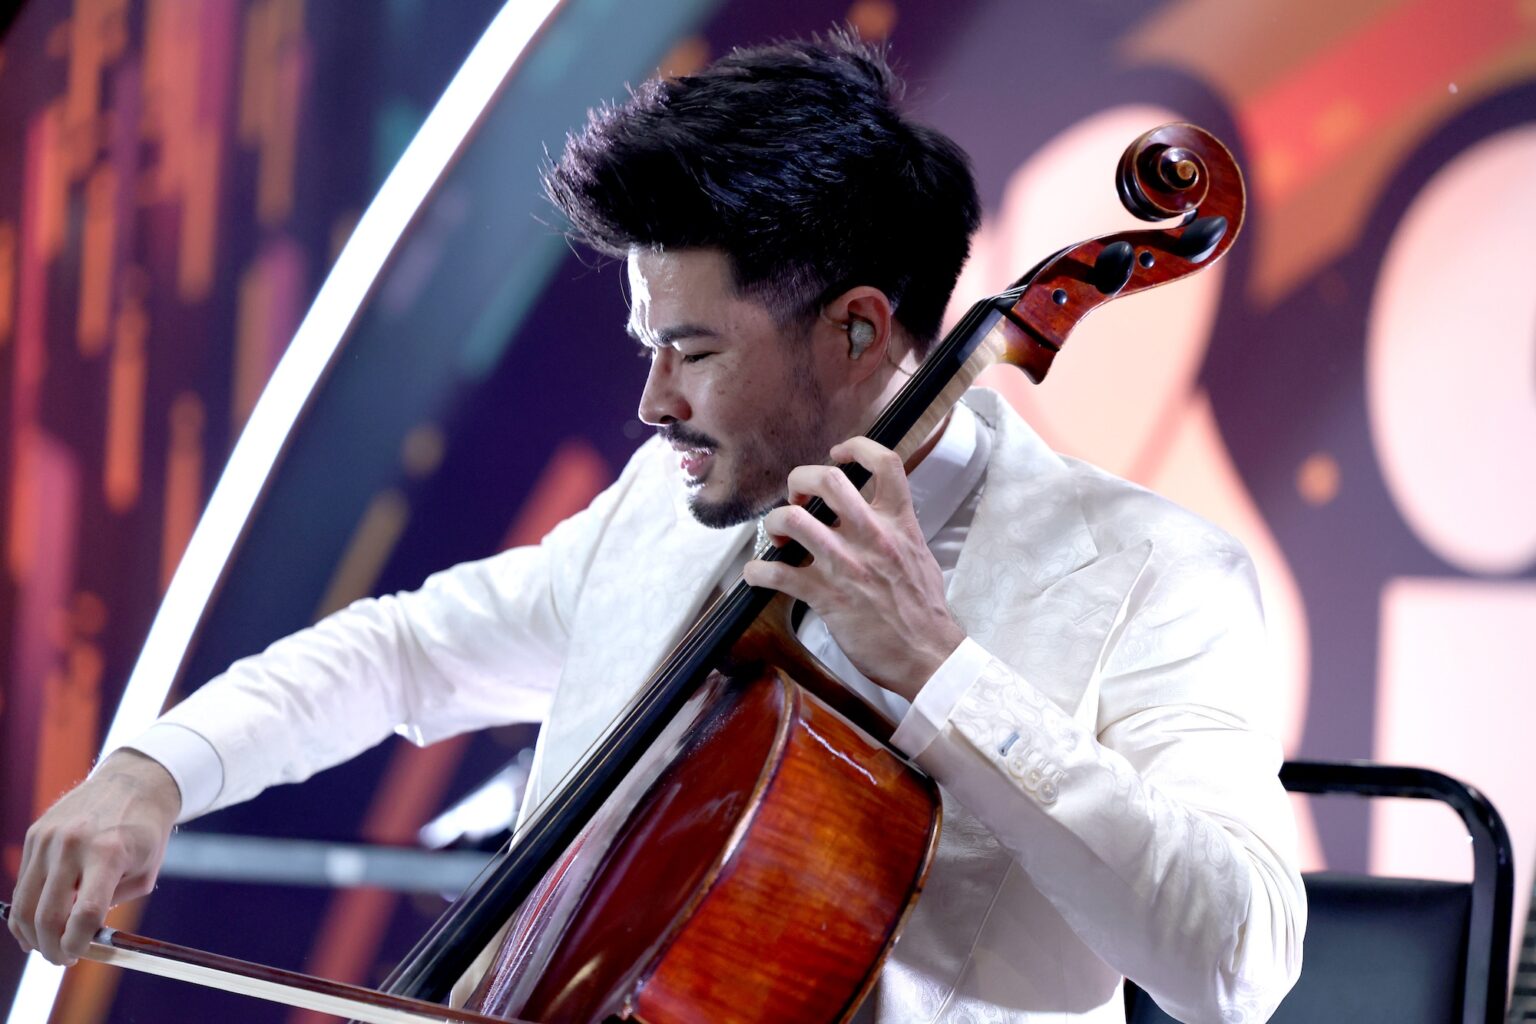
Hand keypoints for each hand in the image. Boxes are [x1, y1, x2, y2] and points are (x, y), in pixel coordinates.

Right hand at [8, 749, 180, 963]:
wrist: (134, 783)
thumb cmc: (145, 833)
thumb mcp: (143, 873)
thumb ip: (112, 906)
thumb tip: (79, 938)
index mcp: (108, 853)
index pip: (85, 914)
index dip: (77, 944)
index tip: (77, 956)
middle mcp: (74, 844)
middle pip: (47, 915)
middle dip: (51, 947)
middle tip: (61, 959)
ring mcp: (49, 838)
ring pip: (25, 904)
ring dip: (31, 934)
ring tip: (46, 945)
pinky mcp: (35, 834)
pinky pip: (22, 883)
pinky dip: (26, 909)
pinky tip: (37, 921)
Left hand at [742, 436, 964, 700]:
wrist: (928, 655)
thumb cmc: (924, 611)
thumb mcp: (920, 555)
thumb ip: (897, 531)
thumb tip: (878, 519)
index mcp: (899, 522)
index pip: (885, 462)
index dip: (857, 448)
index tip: (837, 454)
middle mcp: (871, 536)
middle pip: (828, 480)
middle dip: (800, 480)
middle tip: (795, 498)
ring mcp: (846, 564)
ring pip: (793, 521)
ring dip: (774, 522)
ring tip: (777, 535)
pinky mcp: (825, 596)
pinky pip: (776, 574)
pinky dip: (757, 571)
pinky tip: (757, 574)